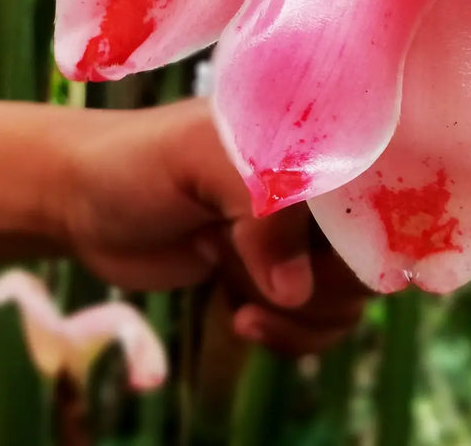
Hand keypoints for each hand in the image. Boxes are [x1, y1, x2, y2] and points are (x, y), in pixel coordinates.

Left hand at [60, 98, 367, 353]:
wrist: (82, 202)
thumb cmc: (139, 161)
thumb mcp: (200, 162)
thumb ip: (263, 210)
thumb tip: (294, 289)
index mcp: (319, 135)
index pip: (388, 189)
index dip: (371, 232)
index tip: (320, 255)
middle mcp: (323, 184)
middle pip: (375, 257)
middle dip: (322, 283)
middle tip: (263, 275)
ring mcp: (303, 236)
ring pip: (350, 301)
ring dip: (298, 315)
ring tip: (237, 291)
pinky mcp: (281, 279)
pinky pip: (321, 326)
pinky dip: (288, 336)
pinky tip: (238, 315)